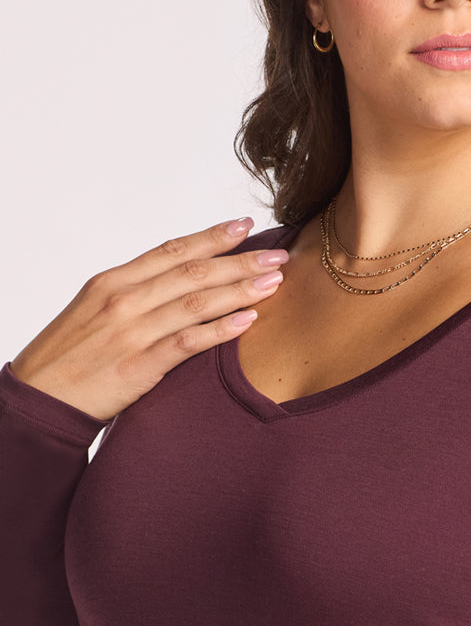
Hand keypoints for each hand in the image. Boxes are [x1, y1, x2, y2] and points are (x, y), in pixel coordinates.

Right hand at [10, 218, 286, 420]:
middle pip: (193, 272)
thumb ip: (135, 292)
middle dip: (240, 261)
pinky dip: (220, 330)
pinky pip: (187, 342)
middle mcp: (124, 299)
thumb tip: (179, 279)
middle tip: (278, 255)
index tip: (245, 225)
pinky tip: (248, 321)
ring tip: (273, 283)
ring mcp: (131, 332)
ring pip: (196, 302)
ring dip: (239, 290)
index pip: (172, 250)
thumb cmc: (68, 354)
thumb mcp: (94, 309)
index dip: (212, 237)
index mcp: (113, 281)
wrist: (38, 399)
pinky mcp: (138, 366)